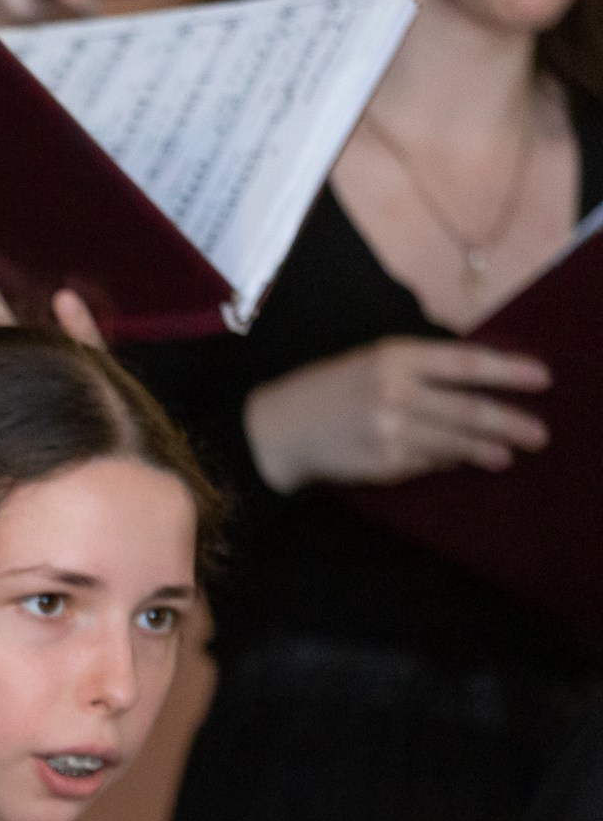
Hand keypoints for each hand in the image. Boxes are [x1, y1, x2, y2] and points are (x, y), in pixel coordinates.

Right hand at [242, 337, 549, 492]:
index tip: (544, 378)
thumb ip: (422, 368)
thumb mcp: (372, 360)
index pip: (466, 364)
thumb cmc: (329, 388)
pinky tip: (461, 460)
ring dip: (485, 449)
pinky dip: (446, 461)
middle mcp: (394, 393)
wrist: (276, 429)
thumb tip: (475, 388)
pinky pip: (426, 462)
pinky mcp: (381, 463)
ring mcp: (388, 432)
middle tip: (540, 434)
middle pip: (468, 410)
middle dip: (509, 422)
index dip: (509, 372)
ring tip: (509, 454)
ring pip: (452, 442)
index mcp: (394, 357)